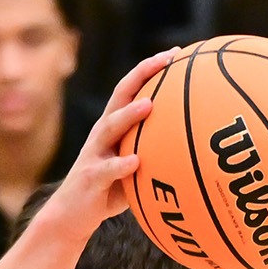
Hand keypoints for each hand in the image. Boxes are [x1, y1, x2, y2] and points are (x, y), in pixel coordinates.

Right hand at [39, 50, 173, 234]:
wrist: (71, 216)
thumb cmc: (108, 191)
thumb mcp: (134, 168)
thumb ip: (155, 154)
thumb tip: (196, 150)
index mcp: (114, 128)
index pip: (132, 89)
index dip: (151, 69)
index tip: (176, 53)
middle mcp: (102, 134)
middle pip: (119, 96)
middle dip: (141, 75)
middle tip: (165, 60)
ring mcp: (94, 154)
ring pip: (109, 128)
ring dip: (128, 115)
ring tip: (149, 105)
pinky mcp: (90, 178)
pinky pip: (106, 170)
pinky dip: (120, 165)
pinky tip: (136, 163)